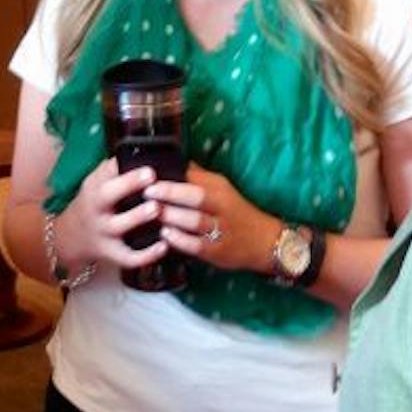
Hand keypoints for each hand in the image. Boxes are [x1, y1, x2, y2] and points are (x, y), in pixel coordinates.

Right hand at [51, 159, 170, 277]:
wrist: (70, 237)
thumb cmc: (93, 203)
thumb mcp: (95, 183)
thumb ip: (113, 170)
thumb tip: (141, 149)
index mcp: (94, 188)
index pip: (105, 173)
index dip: (124, 167)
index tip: (145, 163)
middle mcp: (96, 209)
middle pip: (106, 195)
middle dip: (128, 184)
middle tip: (151, 176)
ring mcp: (103, 232)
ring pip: (118, 226)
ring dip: (137, 217)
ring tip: (157, 208)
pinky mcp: (111, 253)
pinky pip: (128, 257)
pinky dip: (146, 254)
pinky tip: (164, 246)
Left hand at [146, 163, 274, 275]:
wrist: (265, 241)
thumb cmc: (237, 212)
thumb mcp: (222, 188)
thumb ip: (199, 177)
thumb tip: (175, 160)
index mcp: (220, 189)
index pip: (194, 178)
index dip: (171, 176)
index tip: (149, 175)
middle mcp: (221, 207)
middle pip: (195, 196)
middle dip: (169, 193)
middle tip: (146, 192)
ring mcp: (220, 230)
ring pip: (194, 220)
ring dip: (171, 216)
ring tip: (152, 212)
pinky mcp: (217, 251)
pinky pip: (196, 245)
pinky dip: (179, 240)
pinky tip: (165, 235)